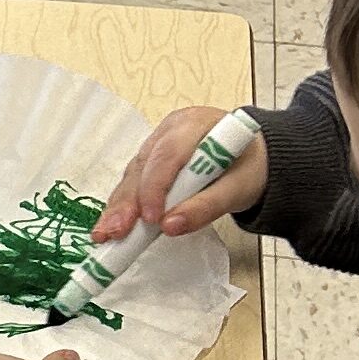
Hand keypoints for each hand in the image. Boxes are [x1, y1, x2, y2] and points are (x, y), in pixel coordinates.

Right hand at [96, 101, 265, 249]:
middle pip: (142, 166)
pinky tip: (112, 225)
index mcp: (195, 124)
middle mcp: (169, 131)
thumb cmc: (247, 167)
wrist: (253, 158)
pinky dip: (123, 206)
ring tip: (106, 234)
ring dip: (118, 207)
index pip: (168, 154)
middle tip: (114, 232)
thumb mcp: (239, 188)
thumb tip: (170, 227)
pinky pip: (133, 183)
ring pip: (132, 176)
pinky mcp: (149, 162)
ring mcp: (156, 144)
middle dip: (127, 202)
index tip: (152, 219)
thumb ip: (206, 207)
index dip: (155, 187)